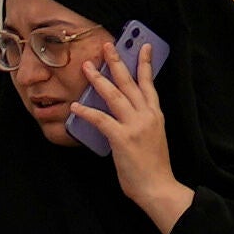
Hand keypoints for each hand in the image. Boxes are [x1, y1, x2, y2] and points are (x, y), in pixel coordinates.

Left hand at [75, 36, 182, 220]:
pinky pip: (101, 119)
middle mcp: (147, 115)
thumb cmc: (153, 167)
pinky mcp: (122, 138)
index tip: (144, 46)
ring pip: (115, 95)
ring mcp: (135, 125)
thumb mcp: (154, 137)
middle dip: (117, 62)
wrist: (158, 186)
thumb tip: (123, 114)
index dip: (145, 64)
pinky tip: (75, 106)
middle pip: (130, 82)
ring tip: (86, 67)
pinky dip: (87, 111)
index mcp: (155, 115)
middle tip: (106, 46)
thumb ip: (141, 122)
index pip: (149, 84)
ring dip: (99, 80)